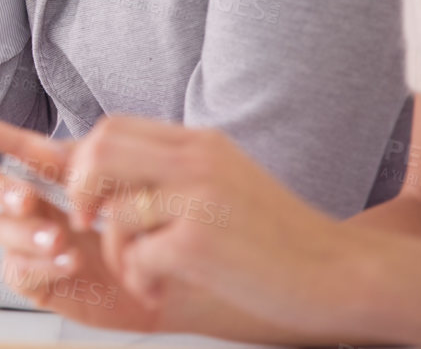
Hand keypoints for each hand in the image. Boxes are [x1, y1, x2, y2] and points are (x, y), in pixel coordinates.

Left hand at [0, 111, 349, 337]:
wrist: (342, 272)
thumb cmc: (280, 236)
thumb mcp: (225, 181)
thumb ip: (172, 171)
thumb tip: (104, 175)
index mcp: (199, 143)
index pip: (112, 128)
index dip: (82, 161)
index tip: (87, 197)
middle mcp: (196, 161)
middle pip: (99, 152)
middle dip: (79, 191)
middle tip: (87, 226)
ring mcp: (199, 200)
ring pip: (115, 213)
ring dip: (117, 253)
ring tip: (143, 275)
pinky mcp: (200, 242)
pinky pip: (137, 257)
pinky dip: (139, 281)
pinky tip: (162, 291)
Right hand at [0, 111, 152, 328]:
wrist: (159, 276)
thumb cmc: (134, 222)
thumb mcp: (114, 180)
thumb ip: (87, 162)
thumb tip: (61, 155)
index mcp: (38, 166)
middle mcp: (24, 200)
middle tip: (28, 200)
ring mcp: (24, 239)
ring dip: (26, 232)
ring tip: (59, 240)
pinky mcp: (31, 277)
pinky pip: (16, 269)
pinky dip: (42, 265)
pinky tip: (70, 261)